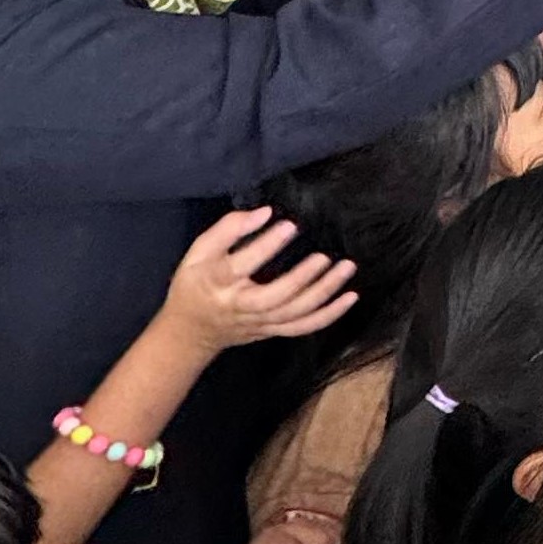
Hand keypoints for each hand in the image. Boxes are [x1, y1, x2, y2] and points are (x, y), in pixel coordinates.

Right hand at [161, 206, 357, 355]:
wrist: (192, 330)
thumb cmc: (196, 283)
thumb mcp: (198, 252)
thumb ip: (227, 230)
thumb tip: (264, 212)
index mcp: (217, 282)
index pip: (241, 265)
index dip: (265, 246)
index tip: (289, 225)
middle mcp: (240, 305)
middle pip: (274, 297)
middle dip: (302, 278)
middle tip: (324, 257)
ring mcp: (259, 322)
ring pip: (294, 313)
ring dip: (324, 293)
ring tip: (346, 268)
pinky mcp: (273, 330)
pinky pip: (303, 327)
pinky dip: (329, 314)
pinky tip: (350, 297)